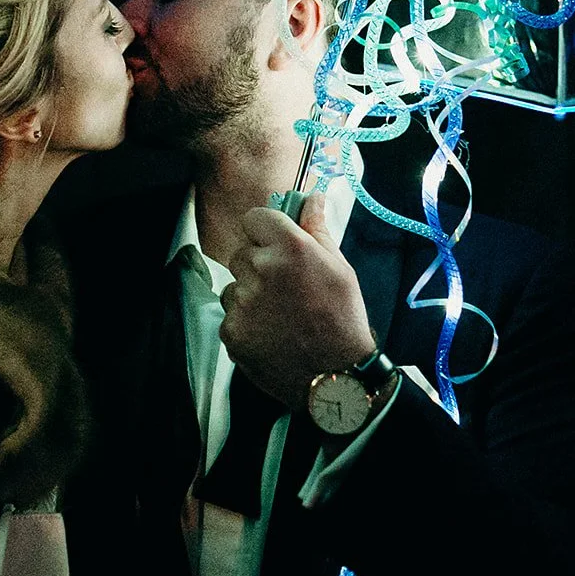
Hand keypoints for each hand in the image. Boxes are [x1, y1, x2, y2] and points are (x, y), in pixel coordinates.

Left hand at [220, 194, 374, 408]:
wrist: (336, 377)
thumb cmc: (343, 319)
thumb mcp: (340, 268)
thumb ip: (317, 230)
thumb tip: (312, 197)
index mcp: (290, 248)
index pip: (254, 218)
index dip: (265, 231)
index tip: (275, 245)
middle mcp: (261, 269)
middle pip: (242, 253)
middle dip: (258, 266)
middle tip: (285, 289)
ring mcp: (242, 302)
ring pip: (234, 286)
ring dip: (250, 296)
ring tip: (280, 316)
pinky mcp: (231, 331)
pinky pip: (231, 316)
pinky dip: (245, 324)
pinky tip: (271, 334)